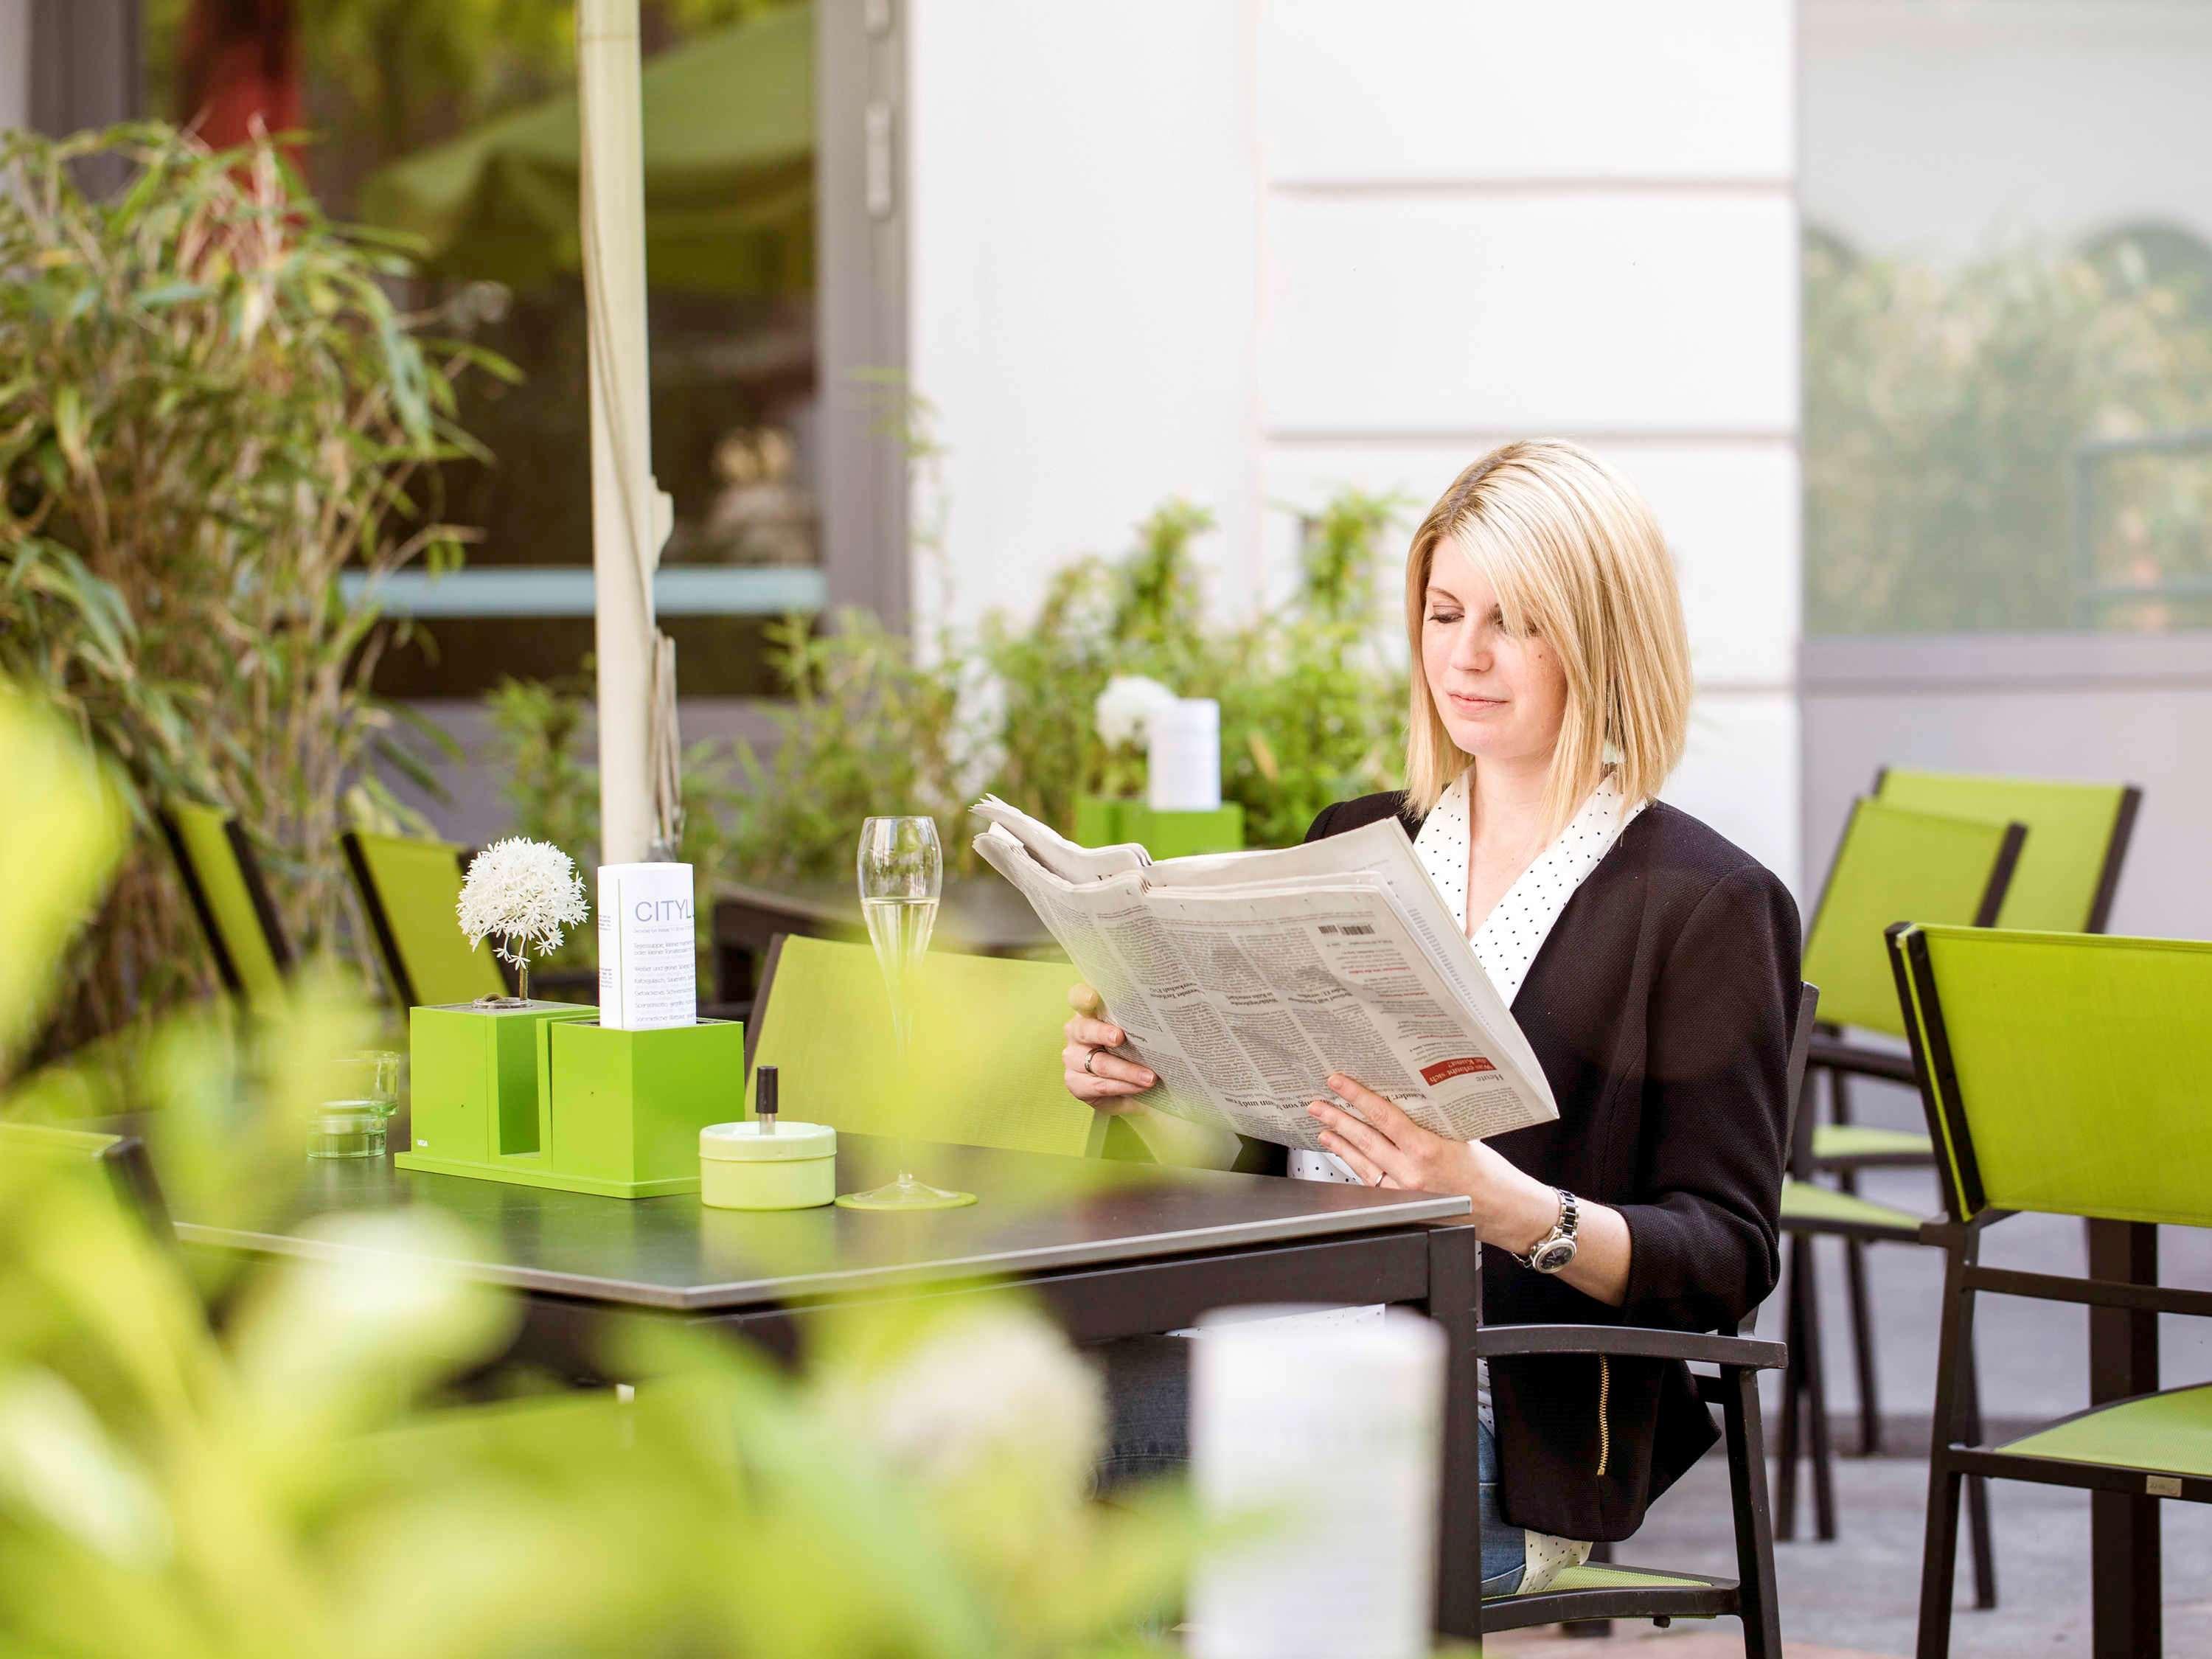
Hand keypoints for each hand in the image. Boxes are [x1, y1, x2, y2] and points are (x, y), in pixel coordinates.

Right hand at [1062, 982, 1156, 1114]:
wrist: (1131, 1090)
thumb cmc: (1135, 1052)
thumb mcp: (1138, 1034)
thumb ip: (1139, 1023)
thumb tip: (1166, 1016)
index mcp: (1090, 1012)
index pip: (1078, 997)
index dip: (1083, 996)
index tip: (1092, 998)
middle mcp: (1077, 1031)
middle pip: (1084, 1030)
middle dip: (1103, 1033)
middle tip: (1120, 1037)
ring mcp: (1073, 1057)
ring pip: (1098, 1063)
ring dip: (1127, 1070)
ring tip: (1150, 1077)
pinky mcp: (1075, 1083)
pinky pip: (1100, 1085)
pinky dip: (1123, 1086)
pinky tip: (1139, 1087)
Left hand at [1306, 1073, 1557, 1252]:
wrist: (1504, 1211)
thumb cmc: (1490, 1174)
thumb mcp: (1462, 1136)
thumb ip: (1431, 1121)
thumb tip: (1403, 1097)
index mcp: (1428, 1151)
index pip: (1384, 1117)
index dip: (1358, 1097)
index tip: (1339, 1083)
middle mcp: (1411, 1174)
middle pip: (1365, 1139)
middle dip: (1337, 1119)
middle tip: (1317, 1103)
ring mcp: (1404, 1192)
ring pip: (1362, 1162)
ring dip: (1340, 1142)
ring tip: (1323, 1125)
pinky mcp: (1402, 1204)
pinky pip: (1371, 1180)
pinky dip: (1354, 1163)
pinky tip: (1343, 1152)